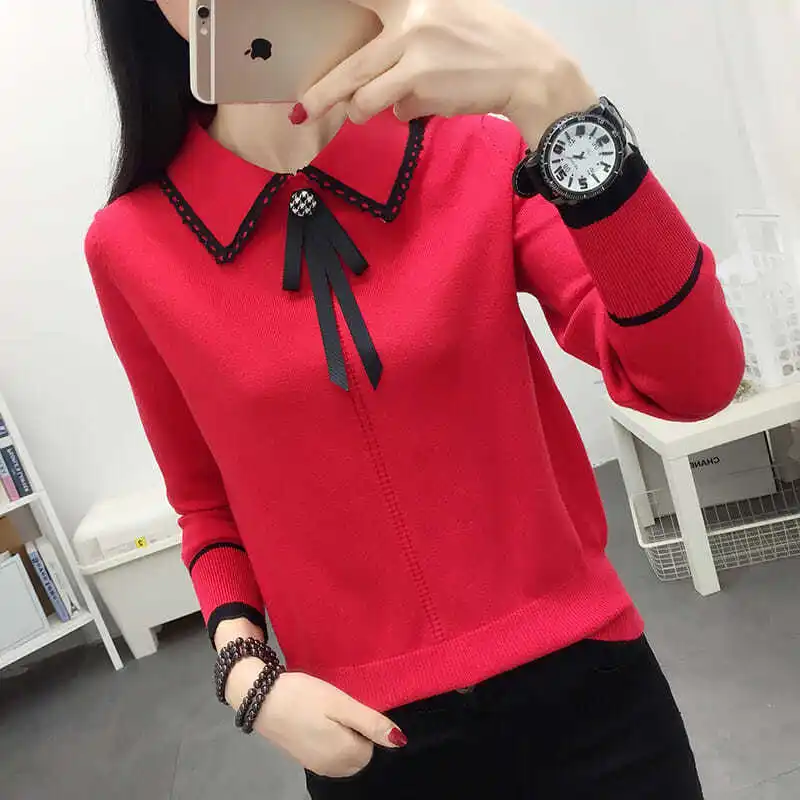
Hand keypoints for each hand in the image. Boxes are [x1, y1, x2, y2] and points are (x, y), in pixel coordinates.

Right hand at [226, 661, 405, 777]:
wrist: (261, 698)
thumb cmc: (304, 697)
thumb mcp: (341, 704)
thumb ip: (371, 723)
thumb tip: (400, 741)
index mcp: (345, 755)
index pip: (373, 746)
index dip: (363, 724)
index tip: (346, 708)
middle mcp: (333, 769)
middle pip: (360, 753)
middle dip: (354, 732)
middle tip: (335, 708)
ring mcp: (317, 766)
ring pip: (344, 753)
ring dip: (341, 735)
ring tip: (324, 712)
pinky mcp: (304, 759)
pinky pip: (329, 754)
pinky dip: (327, 739)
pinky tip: (314, 720)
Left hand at [299, 0, 597, 145]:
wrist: (529, 70)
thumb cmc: (488, 42)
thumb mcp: (446, 14)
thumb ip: (407, 28)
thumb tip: (373, 60)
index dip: (330, 1)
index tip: (292, 6)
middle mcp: (409, 20)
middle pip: (350, 67)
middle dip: (322, 95)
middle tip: (301, 111)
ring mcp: (414, 56)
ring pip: (366, 99)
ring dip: (365, 111)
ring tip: (378, 108)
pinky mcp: (423, 88)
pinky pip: (398, 112)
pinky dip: (406, 113)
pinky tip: (431, 101)